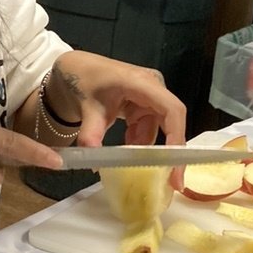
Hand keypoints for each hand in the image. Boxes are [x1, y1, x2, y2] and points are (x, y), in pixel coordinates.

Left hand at [46, 51, 187, 185]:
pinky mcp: (145, 106)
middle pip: (170, 123)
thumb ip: (91, 133)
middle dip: (166, 152)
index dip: (177, 138)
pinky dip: (136, 142)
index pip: (172, 111)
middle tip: (168, 182)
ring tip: (126, 161)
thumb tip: (93, 160)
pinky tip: (123, 147)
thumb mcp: (86, 107)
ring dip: (142, 147)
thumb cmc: (84, 81)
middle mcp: (153, 88)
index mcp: (143, 83)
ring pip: (156, 130)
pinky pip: (147, 129)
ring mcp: (150, 97)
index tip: (175, 166)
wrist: (75, 71)